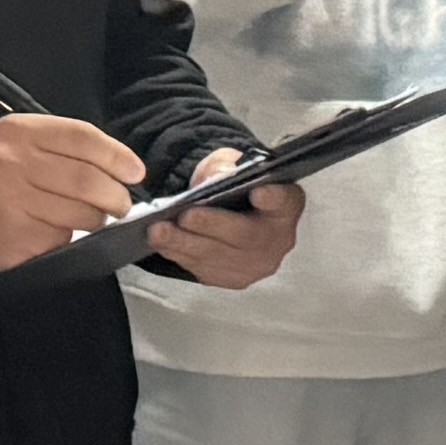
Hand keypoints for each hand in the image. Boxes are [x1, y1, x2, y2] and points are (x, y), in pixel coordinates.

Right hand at [0, 109, 142, 273]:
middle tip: (122, 202)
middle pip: (88, 181)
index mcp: (16, 133)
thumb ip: (54, 143)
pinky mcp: (15, 242)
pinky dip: (69, 237)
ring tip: (94, 217)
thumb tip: (113, 164)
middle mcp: (14, 166)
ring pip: (81, 216)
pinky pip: (61, 240)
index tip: (136, 171)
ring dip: (97, 219)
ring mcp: (14, 207)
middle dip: (116, 195)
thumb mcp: (8, 138)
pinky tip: (59, 231)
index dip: (117, 156)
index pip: (83, 139)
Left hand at [147, 162, 302, 290]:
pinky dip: (180, 255)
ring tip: (159, 231)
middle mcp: (279, 240)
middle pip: (245, 236)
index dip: (273, 198)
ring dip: (185, 244)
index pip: (284, 200)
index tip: (258, 192)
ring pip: (220, 257)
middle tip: (185, 216)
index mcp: (286, 205)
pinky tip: (162, 243)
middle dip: (211, 226)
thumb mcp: (230, 166)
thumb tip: (215, 176)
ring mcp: (257, 265)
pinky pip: (205, 269)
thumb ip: (224, 168)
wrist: (233, 214)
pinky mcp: (234, 279)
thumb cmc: (235, 186)